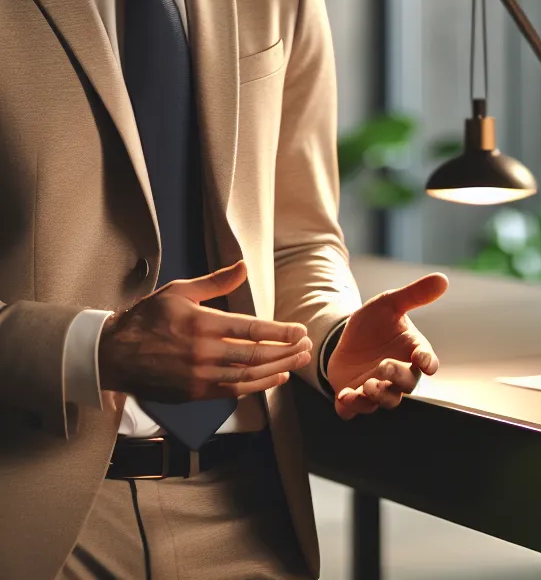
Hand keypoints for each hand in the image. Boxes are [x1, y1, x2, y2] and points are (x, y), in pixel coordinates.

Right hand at [98, 260, 311, 401]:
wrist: (113, 355)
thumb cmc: (147, 318)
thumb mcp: (179, 290)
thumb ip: (216, 281)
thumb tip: (244, 267)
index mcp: (202, 324)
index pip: (252, 330)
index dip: (281, 332)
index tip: (300, 331)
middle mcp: (203, 353)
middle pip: (256, 355)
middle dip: (286, 352)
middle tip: (307, 347)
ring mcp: (199, 377)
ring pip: (248, 376)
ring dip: (278, 370)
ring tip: (298, 363)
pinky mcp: (194, 393)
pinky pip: (233, 392)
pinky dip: (257, 386)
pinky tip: (274, 379)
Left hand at [327, 272, 447, 419]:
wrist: (346, 337)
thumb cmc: (376, 322)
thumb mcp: (391, 303)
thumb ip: (415, 294)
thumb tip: (442, 278)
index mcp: (412, 351)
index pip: (427, 360)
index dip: (427, 362)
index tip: (423, 360)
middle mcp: (398, 374)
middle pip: (405, 385)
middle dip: (395, 377)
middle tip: (383, 366)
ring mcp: (377, 387)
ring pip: (385, 400)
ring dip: (377, 396)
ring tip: (366, 386)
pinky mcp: (355, 396)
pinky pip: (356, 410)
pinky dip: (351, 407)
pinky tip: (345, 396)